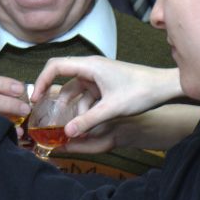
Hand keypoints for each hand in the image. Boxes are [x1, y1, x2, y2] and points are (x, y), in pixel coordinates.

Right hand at [33, 57, 183, 138]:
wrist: (164, 87)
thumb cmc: (141, 91)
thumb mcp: (111, 109)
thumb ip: (87, 121)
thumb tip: (66, 133)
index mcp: (90, 66)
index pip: (55, 66)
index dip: (42, 81)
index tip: (36, 98)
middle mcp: (91, 68)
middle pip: (63, 79)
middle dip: (55, 98)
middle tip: (45, 114)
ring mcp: (98, 76)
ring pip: (76, 91)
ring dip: (73, 108)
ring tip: (72, 128)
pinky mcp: (104, 85)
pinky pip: (87, 96)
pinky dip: (84, 109)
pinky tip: (86, 124)